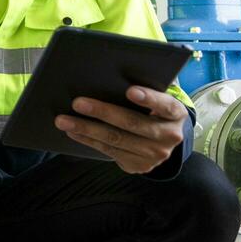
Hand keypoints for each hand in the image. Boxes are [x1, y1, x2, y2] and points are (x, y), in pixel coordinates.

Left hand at [54, 86, 187, 174]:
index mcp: (176, 114)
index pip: (165, 105)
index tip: (130, 91)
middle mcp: (169, 136)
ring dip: (86, 129)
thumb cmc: (154, 110)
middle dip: (102, 112)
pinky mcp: (139, 166)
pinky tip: (73, 132)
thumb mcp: (157, 99)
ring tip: (64, 120)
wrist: (164, 141)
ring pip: (116, 140)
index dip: (148, 99)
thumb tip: (108, 75)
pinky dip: (88, 140)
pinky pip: (109, 152)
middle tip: (77, 102)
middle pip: (132, 123)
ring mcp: (154, 155)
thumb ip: (143, 89)